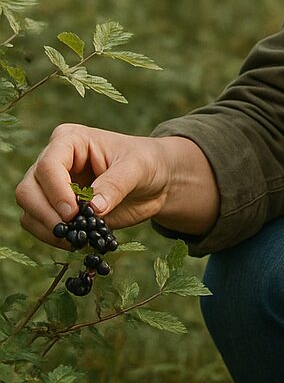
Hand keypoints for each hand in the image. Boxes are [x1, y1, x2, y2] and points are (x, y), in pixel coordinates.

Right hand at [15, 123, 172, 249]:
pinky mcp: (56, 208)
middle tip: (70, 229)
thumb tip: (94, 209)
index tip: (73, 212)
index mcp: (70, 141)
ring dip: (48, 229)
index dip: (56, 191)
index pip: (48, 165)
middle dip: (45, 213)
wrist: (156, 181)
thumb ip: (115, 185)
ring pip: (29, 210)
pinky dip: (52, 237)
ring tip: (77, 238)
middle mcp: (53, 161)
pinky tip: (76, 241)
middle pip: (28, 189)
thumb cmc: (146, 163)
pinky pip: (39, 225)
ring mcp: (51, 186)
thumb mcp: (137, 168)